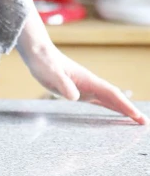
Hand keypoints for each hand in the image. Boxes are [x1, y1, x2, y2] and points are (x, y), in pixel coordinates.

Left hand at [17, 10, 147, 124]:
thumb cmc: (43, 61)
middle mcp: (89, 83)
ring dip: (122, 109)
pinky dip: (109, 106)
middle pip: (114, 98)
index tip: (137, 116)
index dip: (125, 105)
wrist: (37, 52)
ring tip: (135, 120)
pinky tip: (114, 112)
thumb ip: (63, 84)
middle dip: (129, 110)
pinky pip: (98, 100)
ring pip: (108, 99)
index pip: (111, 94)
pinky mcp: (78, 89)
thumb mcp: (51, 73)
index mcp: (87, 80)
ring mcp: (85, 86)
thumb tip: (75, 97)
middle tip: (144, 123)